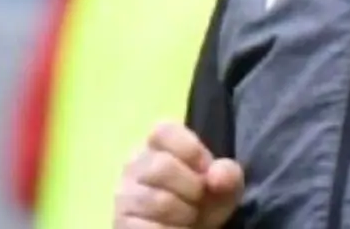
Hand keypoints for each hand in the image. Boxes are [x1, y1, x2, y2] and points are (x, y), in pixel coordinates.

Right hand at [113, 121, 242, 227]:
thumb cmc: (203, 201)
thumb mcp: (224, 186)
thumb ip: (228, 174)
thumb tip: (217, 176)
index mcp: (159, 144)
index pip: (163, 131)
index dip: (190, 150)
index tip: (205, 169)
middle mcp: (134, 164)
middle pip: (162, 167)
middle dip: (192, 188)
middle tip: (199, 199)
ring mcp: (123, 194)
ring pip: (156, 200)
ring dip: (184, 214)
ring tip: (189, 217)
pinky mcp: (121, 223)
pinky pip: (148, 228)